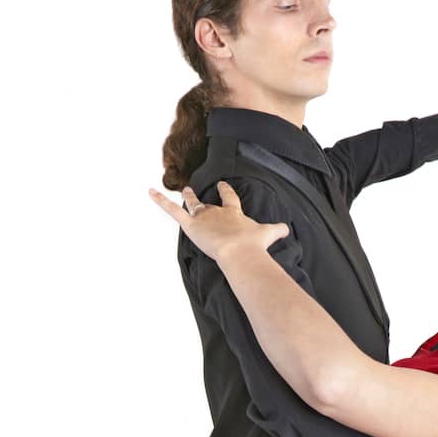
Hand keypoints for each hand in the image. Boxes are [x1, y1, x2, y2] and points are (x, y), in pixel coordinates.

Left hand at [148, 179, 289, 265]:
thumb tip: (288, 229)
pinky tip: (149, 191)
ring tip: (183, 191)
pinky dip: (160, 200)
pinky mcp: (191, 225)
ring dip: (187, 198)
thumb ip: (277, 231)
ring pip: (192, 204)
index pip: (230, 199)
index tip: (224, 185)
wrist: (241, 251)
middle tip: (195, 190)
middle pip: (208, 203)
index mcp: (234, 214)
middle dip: (202, 197)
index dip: (226, 192)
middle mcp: (217, 212)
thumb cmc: (253, 245)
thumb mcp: (268, 236)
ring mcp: (203, 217)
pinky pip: (172, 210)